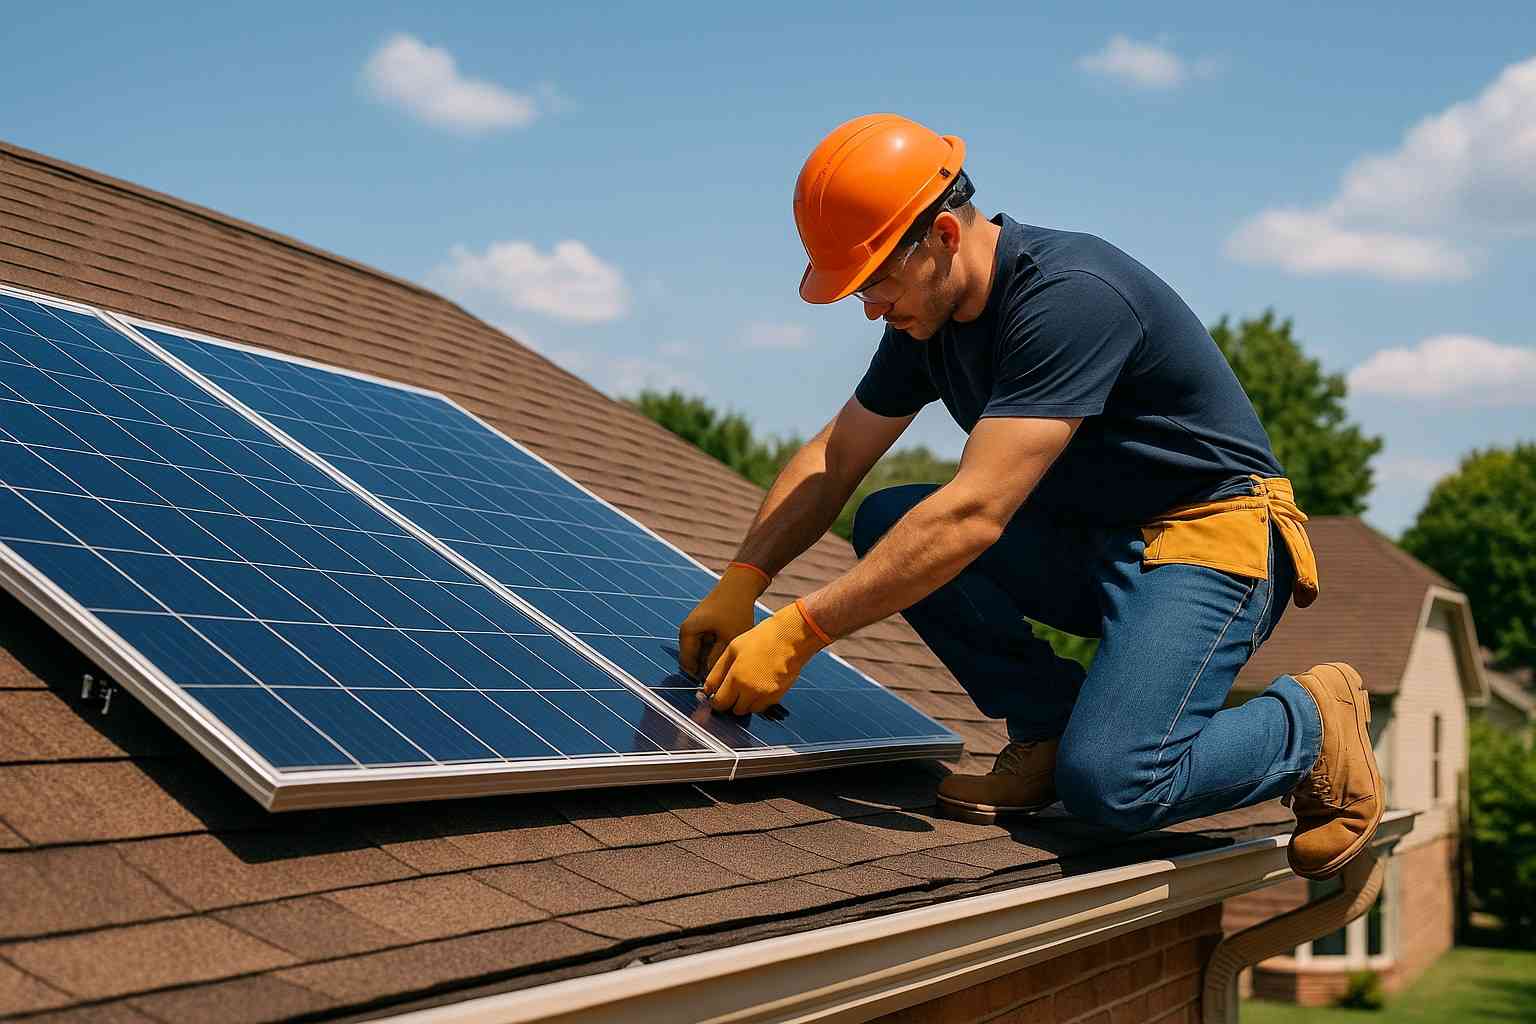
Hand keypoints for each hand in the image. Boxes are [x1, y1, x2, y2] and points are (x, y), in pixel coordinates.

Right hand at [678, 562, 770, 677]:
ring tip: (729, 658)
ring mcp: (694, 628)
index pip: (688, 665)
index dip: (701, 678)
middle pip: (694, 660)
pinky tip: (730, 648)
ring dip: (712, 658)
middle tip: (726, 672)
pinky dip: (716, 650)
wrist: (740, 585)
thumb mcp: (729, 639)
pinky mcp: (703, 626)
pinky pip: (706, 645)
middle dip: (707, 668)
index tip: (717, 685)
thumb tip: (711, 680)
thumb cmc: (735, 610)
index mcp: (688, 633)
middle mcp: (687, 630)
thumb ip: (717, 660)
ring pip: (701, 654)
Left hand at [703, 600, 830, 715]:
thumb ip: (717, 671)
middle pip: (734, 710)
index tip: (717, 696)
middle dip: (730, 701)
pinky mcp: (778, 696)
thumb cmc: (763, 638)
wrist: (791, 637)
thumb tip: (708, 688)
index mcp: (737, 678)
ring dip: (744, 702)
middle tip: (732, 688)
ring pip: (748, 710)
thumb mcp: (732, 648)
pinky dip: (758, 700)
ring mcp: (766, 695)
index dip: (716, 701)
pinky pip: (762, 706)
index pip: (720, 702)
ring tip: (748, 684)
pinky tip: (760, 684)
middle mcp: (751, 691)